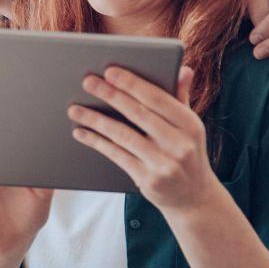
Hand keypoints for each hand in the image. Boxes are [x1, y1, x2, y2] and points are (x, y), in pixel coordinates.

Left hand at [69, 65, 218, 212]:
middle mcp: (180, 143)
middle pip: (138, 114)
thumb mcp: (189, 128)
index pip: (158, 98)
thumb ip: (180, 98)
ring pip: (123, 135)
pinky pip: (116, 155)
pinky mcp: (148, 179)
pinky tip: (80, 132)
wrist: (193, 198)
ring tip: (74, 109)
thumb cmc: (185, 154)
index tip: (110, 71)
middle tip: (87, 81)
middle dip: (110, 95)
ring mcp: (164, 163)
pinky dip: (96, 142)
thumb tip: (184, 69)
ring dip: (96, 120)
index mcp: (190, 124)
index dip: (133, 84)